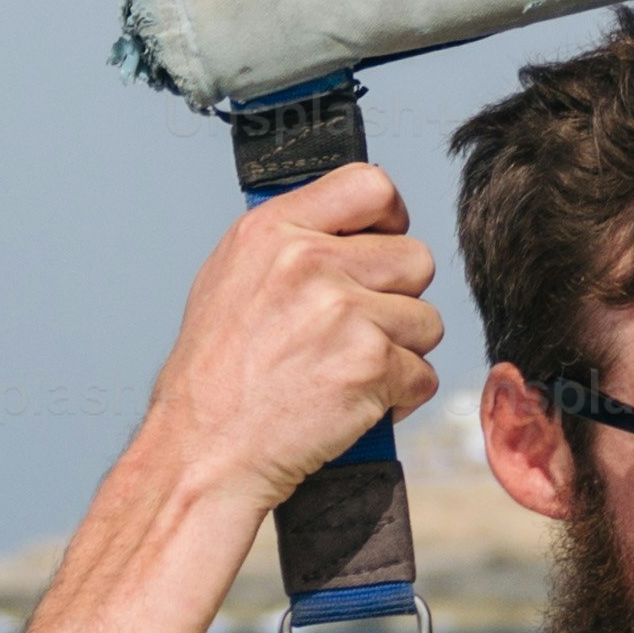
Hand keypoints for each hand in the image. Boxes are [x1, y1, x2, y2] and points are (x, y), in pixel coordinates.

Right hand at [132, 163, 441, 516]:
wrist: (205, 448)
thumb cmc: (216, 375)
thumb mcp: (231, 279)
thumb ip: (291, 244)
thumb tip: (353, 228)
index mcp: (273, 230)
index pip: (369, 184)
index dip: (390, 219)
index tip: (382, 245)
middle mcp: (310, 262)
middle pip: (416, 258)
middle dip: (400, 299)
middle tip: (360, 331)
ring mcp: (344, 312)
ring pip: (428, 321)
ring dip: (402, 352)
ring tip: (350, 371)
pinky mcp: (371, 364)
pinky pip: (423, 374)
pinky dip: (399, 397)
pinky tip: (355, 405)